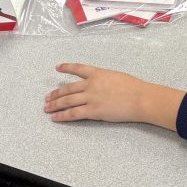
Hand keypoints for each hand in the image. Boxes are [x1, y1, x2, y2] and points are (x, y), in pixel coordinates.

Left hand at [44, 63, 183, 129]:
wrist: (140, 98)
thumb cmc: (134, 88)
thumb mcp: (117, 76)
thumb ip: (104, 79)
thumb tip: (98, 84)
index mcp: (98, 73)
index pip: (78, 68)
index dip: (67, 67)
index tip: (58, 68)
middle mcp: (91, 84)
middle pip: (68, 88)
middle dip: (56, 94)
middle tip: (47, 97)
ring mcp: (91, 97)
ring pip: (67, 101)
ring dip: (55, 105)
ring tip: (46, 108)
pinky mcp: (93, 110)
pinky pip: (73, 114)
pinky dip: (63, 116)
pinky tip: (55, 118)